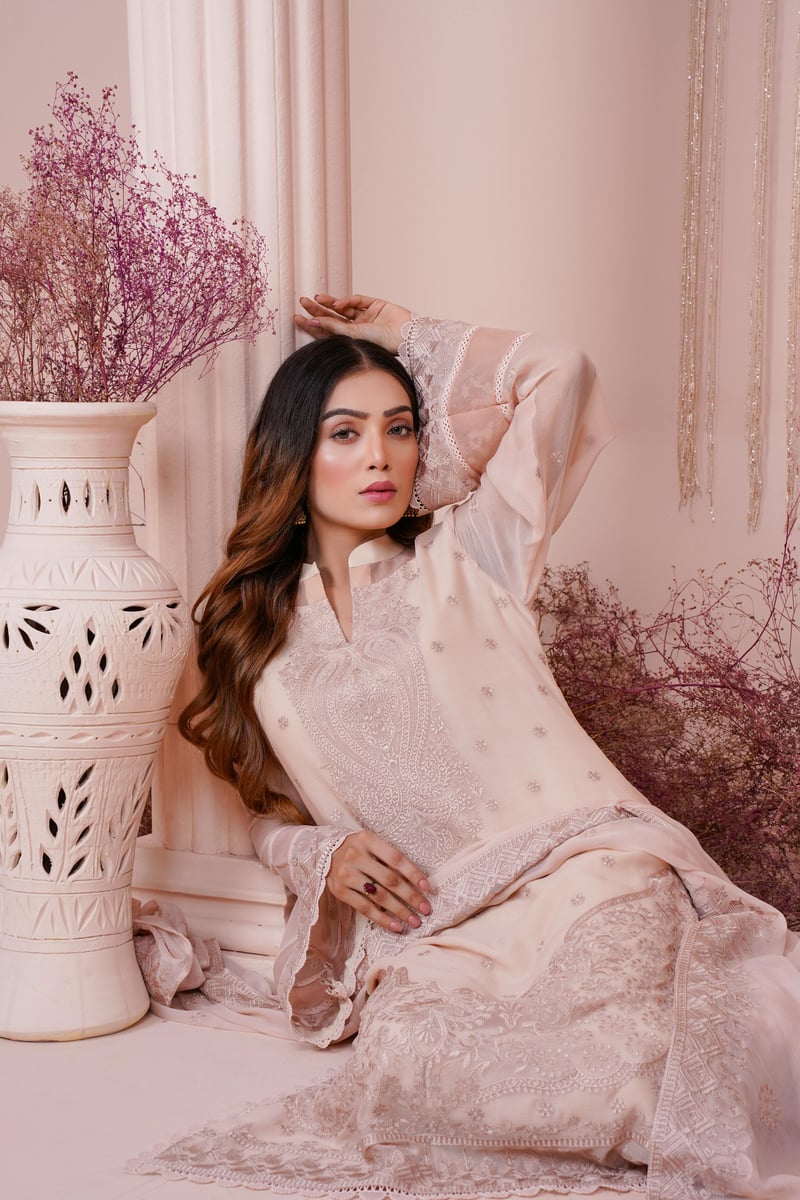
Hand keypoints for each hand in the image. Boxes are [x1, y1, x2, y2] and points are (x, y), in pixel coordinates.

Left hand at [294, 293, 411, 354]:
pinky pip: (358, 300)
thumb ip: (333, 328)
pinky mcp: (376, 305)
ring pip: (343, 307)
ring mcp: (366, 317)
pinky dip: (347, 300)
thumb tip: (313, 322)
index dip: (312, 325)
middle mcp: (357, 329)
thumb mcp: (353, 336)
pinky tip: (338, 304)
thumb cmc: (381, 343)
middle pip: (332, 317)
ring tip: (316, 298)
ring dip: (329, 302)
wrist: (405, 336)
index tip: (297, 318)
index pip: (327, 331)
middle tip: (302, 302)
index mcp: (350, 341)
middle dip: (317, 310)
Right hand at [326, 830, 431, 932]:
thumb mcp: (371, 843)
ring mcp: (346, 874)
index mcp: (367, 840)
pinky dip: (382, 918)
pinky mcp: (340, 891)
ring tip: (414, 921)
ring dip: (400, 911)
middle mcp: (355, 856)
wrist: (324, 852)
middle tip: (425, 909)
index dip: (413, 873)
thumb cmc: (357, 849)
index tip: (427, 888)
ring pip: (379, 896)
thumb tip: (417, 882)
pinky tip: (396, 926)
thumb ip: (388, 858)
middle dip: (410, 896)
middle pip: (389, 880)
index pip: (395, 858)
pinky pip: (365, 908)